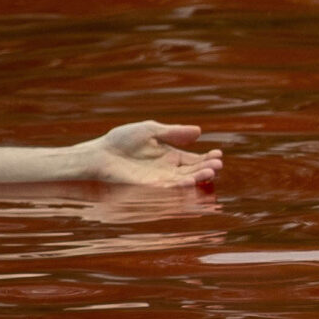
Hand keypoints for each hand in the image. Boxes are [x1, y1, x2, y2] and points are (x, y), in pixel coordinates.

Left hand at [83, 122, 223, 189]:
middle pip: (193, 171)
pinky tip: (189, 181)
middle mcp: (168, 169)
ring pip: (184, 181)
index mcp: (171, 156)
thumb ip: (174, 132)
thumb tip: (199, 132)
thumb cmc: (122, 140)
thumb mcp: (151, 130)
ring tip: (210, 172)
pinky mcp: (148, 187)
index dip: (208, 158)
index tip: (218, 154)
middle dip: (207, 168)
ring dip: (198, 178)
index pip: (195, 159)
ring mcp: (159, 179)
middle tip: (218, 164)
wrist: (99, 154)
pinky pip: (167, 188)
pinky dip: (179, 187)